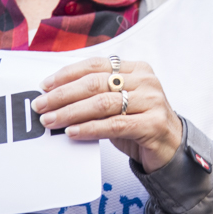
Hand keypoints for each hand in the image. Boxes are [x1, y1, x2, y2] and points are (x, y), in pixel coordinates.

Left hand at [33, 56, 182, 172]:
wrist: (171, 148)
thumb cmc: (139, 124)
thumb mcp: (120, 103)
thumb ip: (97, 94)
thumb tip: (55, 95)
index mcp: (136, 68)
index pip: (95, 64)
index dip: (67, 74)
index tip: (45, 85)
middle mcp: (146, 81)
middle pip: (96, 83)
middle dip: (63, 95)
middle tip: (41, 105)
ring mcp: (152, 101)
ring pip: (102, 103)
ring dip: (71, 112)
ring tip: (51, 120)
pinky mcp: (153, 124)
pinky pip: (113, 125)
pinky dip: (89, 128)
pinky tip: (72, 132)